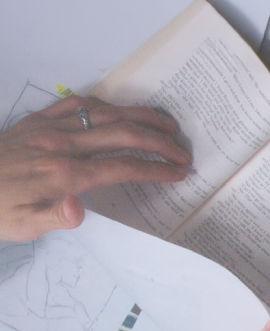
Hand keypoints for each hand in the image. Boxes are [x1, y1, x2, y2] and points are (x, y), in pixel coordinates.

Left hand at [0, 95, 190, 241]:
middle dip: (160, 142)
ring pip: (106, 113)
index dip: (156, 169)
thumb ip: (55, 218)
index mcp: (64, 174)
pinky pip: (78, 104)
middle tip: (184, 152)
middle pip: (123, 134)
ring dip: (141, 116)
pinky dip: (105, 105)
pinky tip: (119, 111)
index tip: (180, 174)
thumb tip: (79, 208)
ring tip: (167, 123)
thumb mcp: (23, 225)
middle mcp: (61, 145)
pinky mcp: (37, 120)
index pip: (122, 167)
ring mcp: (49, 128)